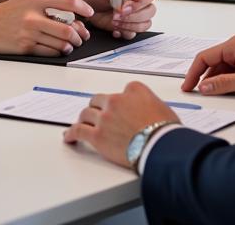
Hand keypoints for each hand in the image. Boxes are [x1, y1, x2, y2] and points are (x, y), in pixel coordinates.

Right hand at [0, 0, 93, 55]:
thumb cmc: (7, 13)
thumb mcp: (27, 1)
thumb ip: (48, 4)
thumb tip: (74, 15)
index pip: (68, 1)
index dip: (83, 8)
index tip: (89, 13)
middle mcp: (32, 14)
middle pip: (68, 27)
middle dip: (79, 34)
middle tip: (82, 36)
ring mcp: (28, 32)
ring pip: (61, 42)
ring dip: (70, 45)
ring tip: (70, 44)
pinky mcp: (24, 47)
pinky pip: (50, 52)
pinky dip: (58, 51)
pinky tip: (59, 49)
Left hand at [63, 81, 178, 167]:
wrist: (160, 145)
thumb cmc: (165, 130)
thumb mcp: (162, 106)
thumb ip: (148, 103)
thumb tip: (147, 113)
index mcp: (133, 89)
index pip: (120, 92)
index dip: (118, 103)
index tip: (117, 109)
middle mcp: (116, 99)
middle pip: (98, 100)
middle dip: (97, 108)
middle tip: (96, 116)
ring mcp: (105, 117)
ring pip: (86, 114)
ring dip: (84, 120)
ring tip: (82, 125)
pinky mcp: (97, 135)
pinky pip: (78, 131)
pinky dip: (71, 133)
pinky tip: (69, 136)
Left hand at [75, 0, 161, 38]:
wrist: (89, 4)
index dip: (142, 0)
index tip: (126, 4)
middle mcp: (141, 1)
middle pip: (151, 11)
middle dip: (134, 14)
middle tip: (118, 13)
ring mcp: (136, 15)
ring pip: (145, 24)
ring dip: (129, 24)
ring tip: (114, 20)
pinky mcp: (129, 27)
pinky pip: (134, 34)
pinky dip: (124, 32)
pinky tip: (114, 28)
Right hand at [181, 34, 234, 95]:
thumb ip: (223, 84)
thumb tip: (204, 88)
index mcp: (233, 45)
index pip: (205, 57)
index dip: (193, 73)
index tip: (188, 86)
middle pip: (211, 63)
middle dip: (203, 78)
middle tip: (196, 93)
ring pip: (219, 69)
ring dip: (215, 81)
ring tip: (212, 95)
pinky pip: (229, 72)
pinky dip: (224, 82)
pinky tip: (225, 91)